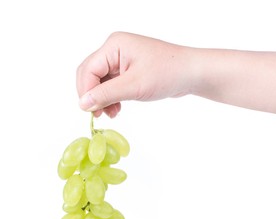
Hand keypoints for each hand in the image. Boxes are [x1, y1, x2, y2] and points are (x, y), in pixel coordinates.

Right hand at [77, 32, 193, 116]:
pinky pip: (113, 84)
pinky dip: (112, 97)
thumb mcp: (134, 86)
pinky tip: (117, 109)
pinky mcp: (130, 69)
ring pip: (101, 81)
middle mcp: (116, 49)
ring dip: (103, 99)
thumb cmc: (167, 74)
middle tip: (98, 115)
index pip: (89, 69)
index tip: (90, 111)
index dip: (86, 91)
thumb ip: (106, 95)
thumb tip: (82, 104)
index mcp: (114, 45)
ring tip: (112, 114)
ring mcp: (123, 59)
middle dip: (93, 95)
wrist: (191, 73)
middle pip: (92, 74)